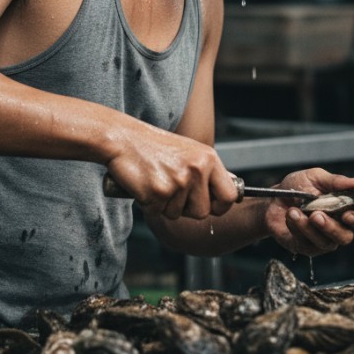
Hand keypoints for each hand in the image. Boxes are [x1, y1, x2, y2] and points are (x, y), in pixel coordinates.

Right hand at [105, 126, 238, 220]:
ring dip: (165, 205)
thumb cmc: (153, 146)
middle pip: (202, 212)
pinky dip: (149, 204)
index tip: (210, 206)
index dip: (220, 206)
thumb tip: (231, 192)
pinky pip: (158, 213)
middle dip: (186, 209)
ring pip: (177, 214)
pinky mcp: (158, 192)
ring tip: (156, 181)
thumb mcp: (189, 152)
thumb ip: (208, 172)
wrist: (123, 138)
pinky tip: (144, 185)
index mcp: (208, 159)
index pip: (230, 195)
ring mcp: (178, 182)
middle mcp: (197, 170)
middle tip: (172, 191)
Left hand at [261, 167, 353, 257]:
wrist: (272, 198)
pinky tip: (289, 216)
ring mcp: (322, 240)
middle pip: (345, 237)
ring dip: (308, 227)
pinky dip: (296, 228)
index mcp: (345, 210)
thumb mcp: (315, 178)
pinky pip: (306, 244)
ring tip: (294, 211)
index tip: (347, 214)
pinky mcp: (305, 247)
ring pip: (325, 242)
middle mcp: (337, 228)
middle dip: (331, 227)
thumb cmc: (297, 187)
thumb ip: (336, 181)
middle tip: (316, 215)